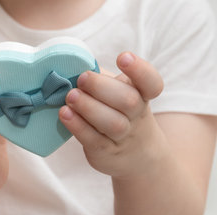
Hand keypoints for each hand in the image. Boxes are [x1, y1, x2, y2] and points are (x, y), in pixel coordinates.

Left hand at [59, 52, 163, 178]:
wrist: (137, 154)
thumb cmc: (118, 112)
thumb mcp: (118, 92)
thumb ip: (101, 78)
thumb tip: (70, 64)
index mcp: (142, 95)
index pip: (151, 83)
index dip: (139, 70)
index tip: (123, 57)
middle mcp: (137, 116)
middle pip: (128, 101)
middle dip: (102, 87)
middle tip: (82, 78)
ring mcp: (124, 137)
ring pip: (112, 123)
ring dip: (89, 107)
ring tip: (71, 96)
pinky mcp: (106, 152)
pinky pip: (93, 140)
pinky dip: (78, 126)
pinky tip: (65, 114)